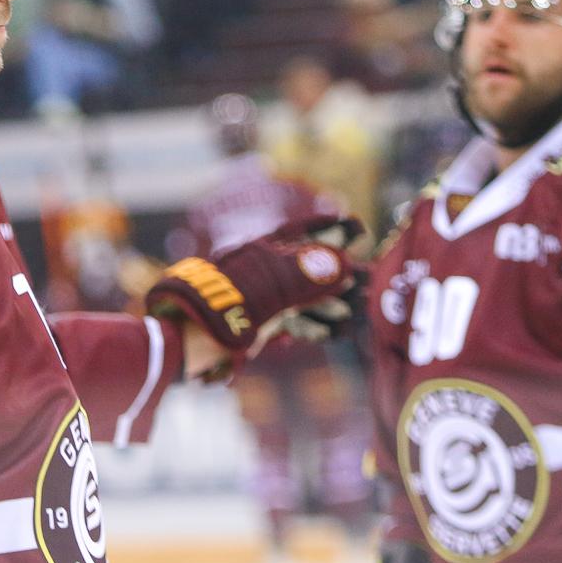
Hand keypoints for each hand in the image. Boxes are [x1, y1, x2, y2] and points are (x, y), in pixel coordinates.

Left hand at [146, 216, 361, 354]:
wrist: (193, 339)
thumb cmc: (231, 304)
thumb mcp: (273, 283)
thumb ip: (308, 273)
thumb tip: (342, 264)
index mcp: (258, 253)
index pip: (296, 232)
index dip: (324, 227)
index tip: (353, 224)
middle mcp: (260, 272)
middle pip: (306, 266)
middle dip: (338, 270)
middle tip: (368, 273)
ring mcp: (259, 298)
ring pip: (302, 296)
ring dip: (331, 301)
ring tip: (359, 307)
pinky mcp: (257, 324)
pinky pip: (291, 321)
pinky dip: (313, 326)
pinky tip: (335, 331)